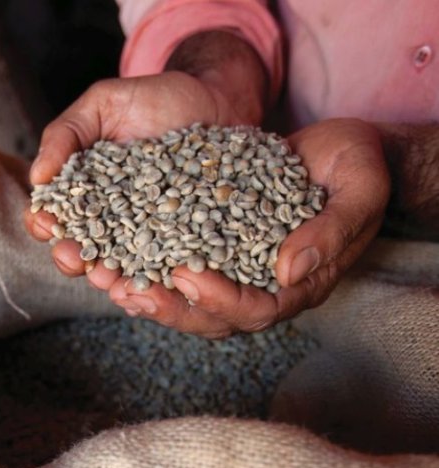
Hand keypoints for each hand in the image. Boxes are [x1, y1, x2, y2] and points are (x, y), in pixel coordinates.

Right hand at [24, 72, 262, 330]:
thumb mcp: (102, 104)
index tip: (45, 224)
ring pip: (120, 265)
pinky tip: (154, 282)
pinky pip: (166, 264)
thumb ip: (66, 133)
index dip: (44, 223)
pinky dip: (158, 277)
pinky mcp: (182, 239)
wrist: (215, 98)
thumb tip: (37, 177)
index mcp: (83, 190)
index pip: (55, 214)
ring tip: (112, 280)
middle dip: (74, 259)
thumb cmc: (154, 98)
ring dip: (111, 278)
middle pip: (82, 248)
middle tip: (77, 259)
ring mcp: (146, 232)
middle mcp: (110, 218)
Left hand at [118, 118, 388, 336]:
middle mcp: (265, 283)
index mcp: (302, 282)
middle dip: (171, 307)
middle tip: (131, 292)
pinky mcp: (218, 243)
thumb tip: (288, 272)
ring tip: (112, 281)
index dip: (221, 299)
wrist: (344, 149)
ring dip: (150, 293)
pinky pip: (180, 263)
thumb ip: (331, 232)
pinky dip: (149, 263)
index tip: (187, 276)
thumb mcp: (358, 190)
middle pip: (214, 315)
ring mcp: (239, 267)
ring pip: (190, 297)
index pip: (258, 309)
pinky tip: (118, 253)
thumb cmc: (358, 167)